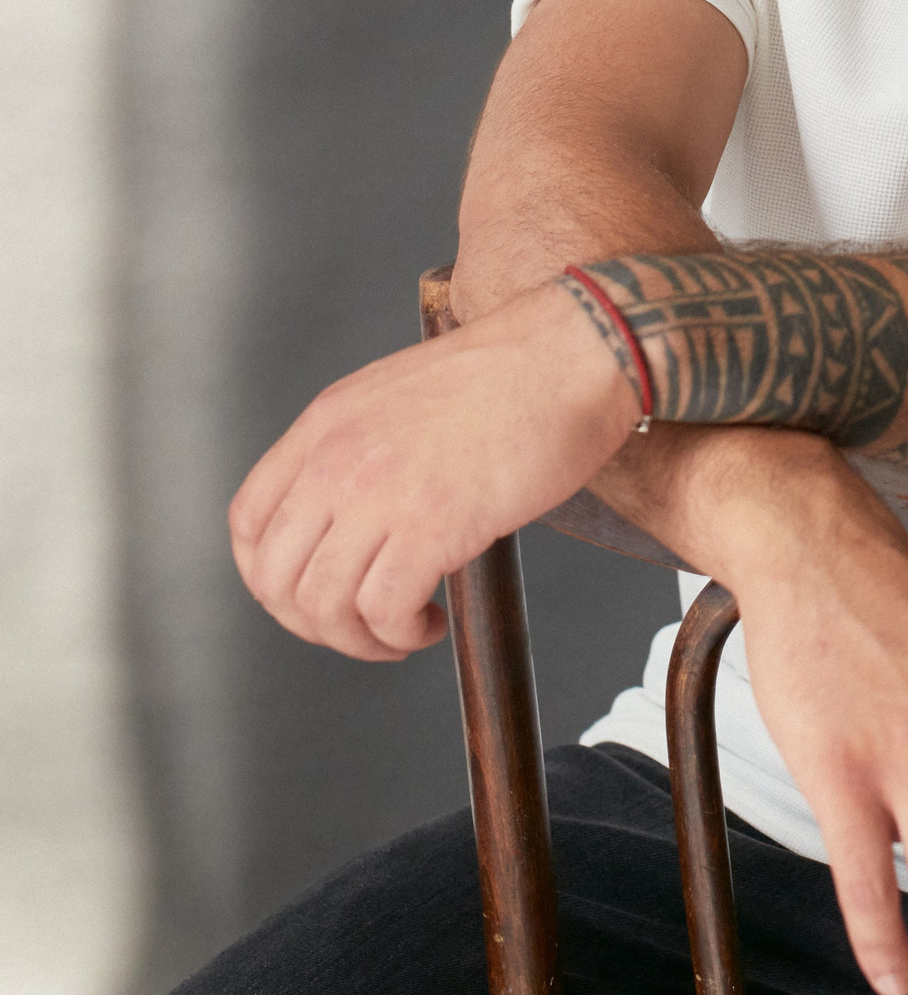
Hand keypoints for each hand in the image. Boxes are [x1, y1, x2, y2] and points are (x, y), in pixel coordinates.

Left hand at [229, 282, 634, 659]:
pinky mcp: (432, 526)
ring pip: (323, 605)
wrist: (571, 354)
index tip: (307, 592)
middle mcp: (339, 458)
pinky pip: (385, 611)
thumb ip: (361, 445)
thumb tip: (354, 515)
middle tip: (359, 627)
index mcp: (327, 422)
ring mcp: (381, 493)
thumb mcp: (401, 394)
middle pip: (275, 577)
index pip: (249, 521)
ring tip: (403, 629)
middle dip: (313, 623)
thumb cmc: (513, 373)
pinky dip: (401, 634)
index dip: (269, 576)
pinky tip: (430, 622)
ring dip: (359, 639)